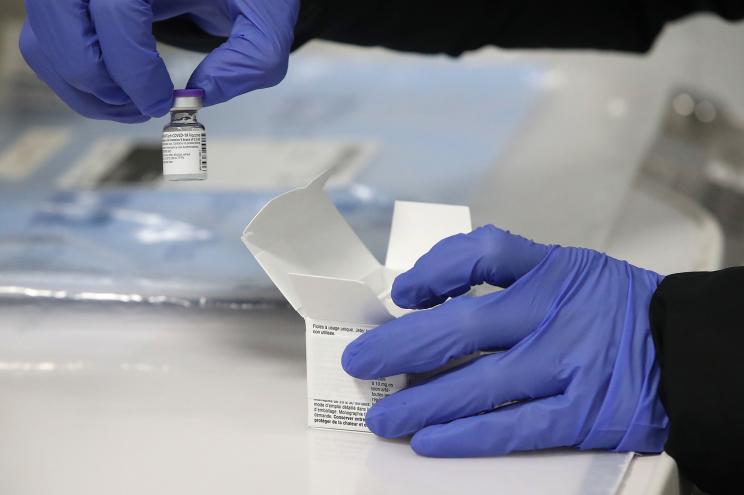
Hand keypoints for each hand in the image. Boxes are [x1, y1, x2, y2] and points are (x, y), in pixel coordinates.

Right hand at [19, 0, 298, 122]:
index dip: (135, 69)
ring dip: (88, 92)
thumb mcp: (267, 14)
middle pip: (65, 32)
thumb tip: (200, 96)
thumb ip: (254, 58)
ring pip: (46, 45)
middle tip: (147, 108)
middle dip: (106, 86)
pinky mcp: (63, 4)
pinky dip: (76, 82)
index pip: (115, 12)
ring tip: (137, 103)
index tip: (165, 102)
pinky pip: (45, 47)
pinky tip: (120, 92)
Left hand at [342, 225, 668, 455]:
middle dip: (401, 345)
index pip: (484, 253)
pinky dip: (466, 435)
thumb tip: (430, 300)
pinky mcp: (580, 413)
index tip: (401, 293)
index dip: (435, 269)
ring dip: (421, 402)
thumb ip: (508, 279)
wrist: (686, 347)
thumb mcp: (568, 271)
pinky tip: (428, 440)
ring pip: (479, 385)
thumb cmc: (613, 307)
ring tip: (381, 416)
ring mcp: (566, 365)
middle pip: (463, 327)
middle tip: (361, 360)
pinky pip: (513, 427)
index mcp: (551, 269)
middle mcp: (554, 313)